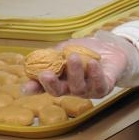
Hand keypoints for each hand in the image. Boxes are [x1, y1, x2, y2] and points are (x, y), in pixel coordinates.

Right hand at [22, 32, 138, 98]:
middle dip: (51, 84)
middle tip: (45, 74)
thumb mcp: (67, 48)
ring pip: (78, 88)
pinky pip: (98, 85)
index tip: (26, 87)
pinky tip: (92, 63)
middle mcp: (72, 88)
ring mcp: (88, 90)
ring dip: (74, 72)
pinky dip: (94, 74)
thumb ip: (54, 54)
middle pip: (58, 92)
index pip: (44, 87)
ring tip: (73, 56)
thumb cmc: (87, 50)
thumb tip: (36, 58)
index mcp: (60, 79)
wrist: (112, 48)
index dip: (34, 88)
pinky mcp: (103, 88)